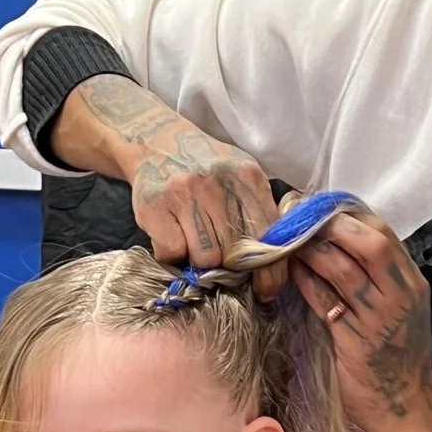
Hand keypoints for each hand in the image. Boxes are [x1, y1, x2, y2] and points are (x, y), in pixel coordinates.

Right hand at [57, 77, 285, 300]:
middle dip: (231, 267)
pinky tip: (174, 236)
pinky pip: (173, 254)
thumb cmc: (206, 169)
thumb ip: (260, 212)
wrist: (157, 142)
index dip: (271, 272)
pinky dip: (173, 255)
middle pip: (236, 254)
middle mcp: (218, 183)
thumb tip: (276, 266)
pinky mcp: (156, 206)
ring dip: (200, 261)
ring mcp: (185, 193)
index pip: (269, 237)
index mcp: (247, 177)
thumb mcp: (241, 178)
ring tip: (195, 242)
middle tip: (222, 262)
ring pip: (205, 259)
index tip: (266, 290)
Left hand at [290, 211, 431, 431]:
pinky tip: (289, 274)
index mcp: (412, 282)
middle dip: (328, 224)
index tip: (316, 209)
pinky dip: (305, 282)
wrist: (409, 411)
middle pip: (366, 240)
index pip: (381, 231)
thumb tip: (331, 246)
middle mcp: (401, 294)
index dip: (346, 214)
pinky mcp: (357, 341)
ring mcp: (381, 318)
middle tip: (296, 220)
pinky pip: (325, 301)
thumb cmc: (397, 363)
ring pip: (342, 267)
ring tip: (286, 243)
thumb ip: (374, 281)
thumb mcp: (396, 313)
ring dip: (310, 250)